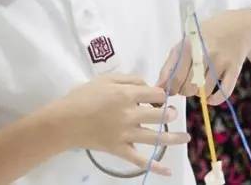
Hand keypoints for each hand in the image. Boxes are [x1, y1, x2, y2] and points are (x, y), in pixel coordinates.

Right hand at [46, 74, 189, 175]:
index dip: (161, 94)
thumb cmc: (82, 96)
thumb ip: (128, 79)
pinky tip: (167, 171)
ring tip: (186, 138)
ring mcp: (126, 134)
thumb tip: (147, 85)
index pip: (156, 94)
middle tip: (172, 114)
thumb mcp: (105, 79)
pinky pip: (139, 160)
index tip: (160, 97)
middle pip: (160, 115)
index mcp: (127, 95)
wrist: (64, 121)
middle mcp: (131, 114)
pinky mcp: (119, 149)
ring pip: (156, 137)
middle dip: (170, 113)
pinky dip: (154, 167)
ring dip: (174, 138)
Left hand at [156, 11, 250, 105]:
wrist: (237, 26)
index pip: (175, 77)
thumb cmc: (205, 36)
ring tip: (198, 84)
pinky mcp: (234, 69)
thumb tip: (159, 86)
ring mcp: (221, 61)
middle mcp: (205, 53)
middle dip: (184, 91)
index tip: (172, 90)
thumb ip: (170, 64)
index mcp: (189, 45)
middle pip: (189, 87)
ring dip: (199, 94)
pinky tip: (211, 97)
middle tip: (186, 85)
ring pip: (204, 92)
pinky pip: (223, 93)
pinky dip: (215, 100)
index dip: (171, 89)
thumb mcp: (185, 43)